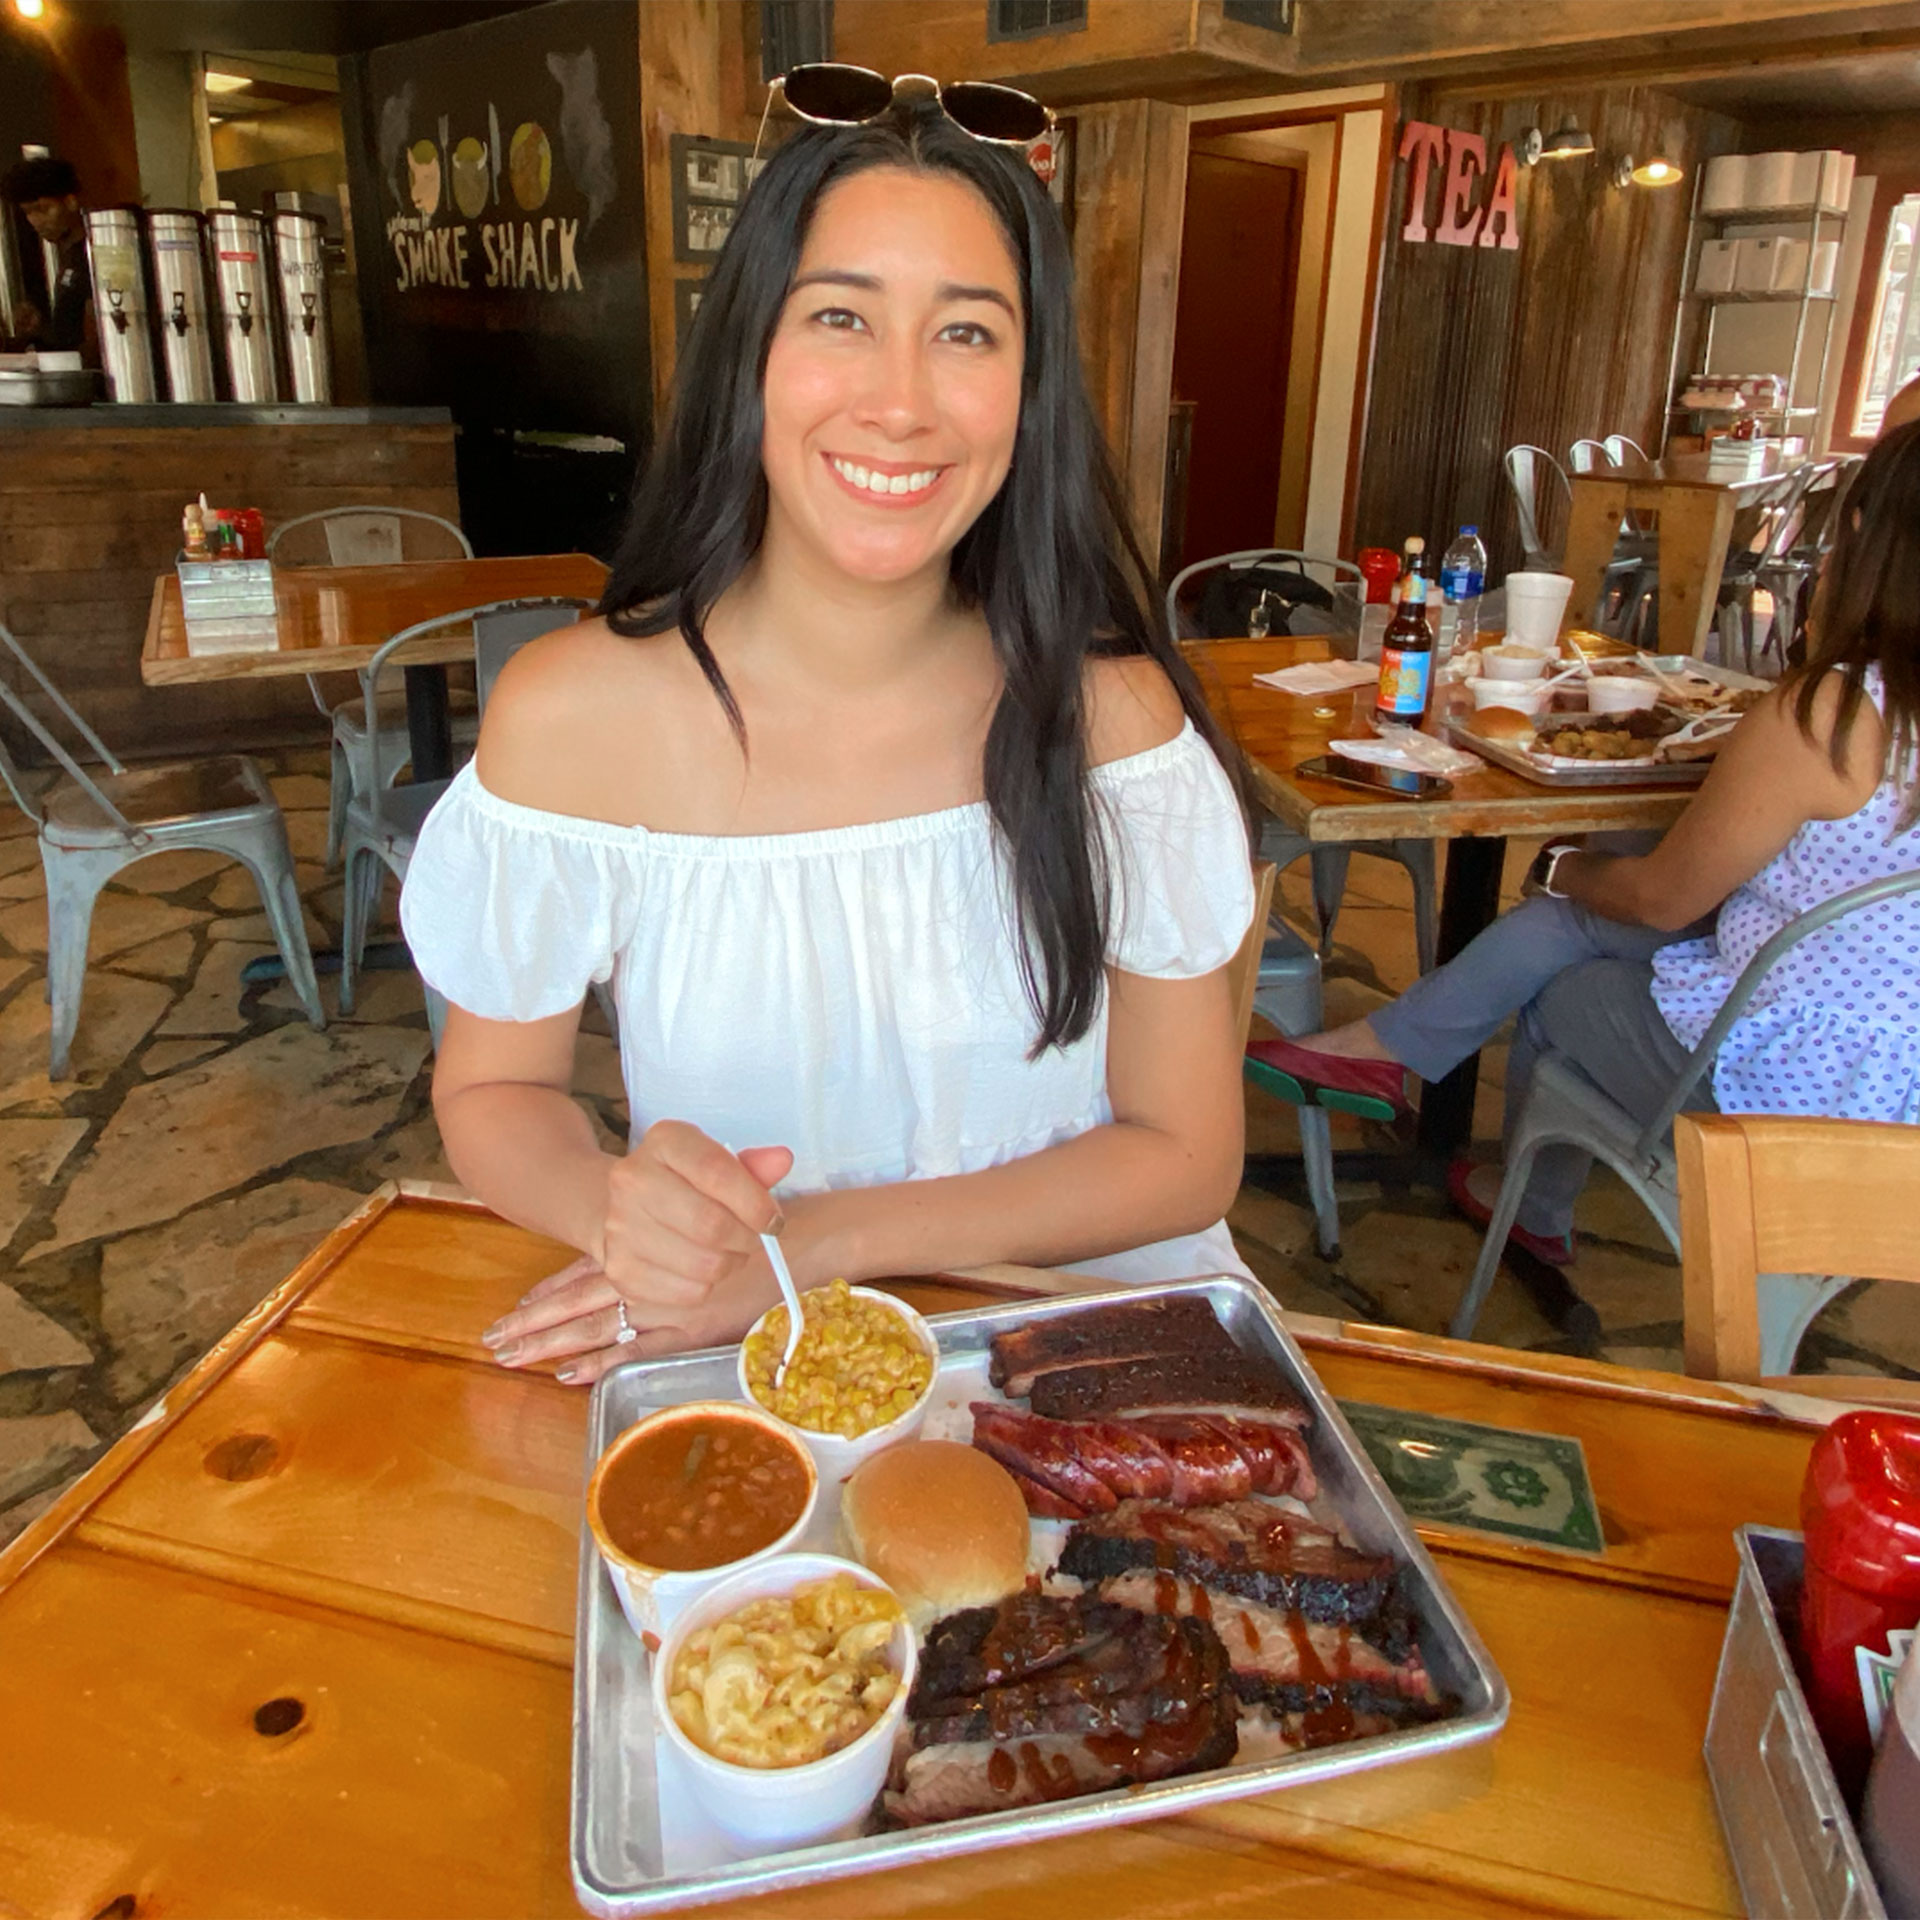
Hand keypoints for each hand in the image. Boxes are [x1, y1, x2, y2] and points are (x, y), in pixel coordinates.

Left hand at [480, 1252, 780, 1385]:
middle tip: (495, 1341)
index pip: (592, 1271)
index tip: (522, 1304)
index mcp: (652, 1248)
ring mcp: (666, 1307)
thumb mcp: (714, 1205)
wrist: (804, 1239)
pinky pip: (637, 1350)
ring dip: (553, 1343)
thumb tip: (641, 1233)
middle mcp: (651, 1278)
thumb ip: (677, 1223)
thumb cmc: (762, 1223)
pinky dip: (601, 1362)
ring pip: (597, 1326)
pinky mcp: (688, 1331)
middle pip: (582, 1303)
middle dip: (538, 1323)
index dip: (556, 1288)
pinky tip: (568, 1376)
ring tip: (512, 1358)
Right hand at [596, 1121, 791, 1311]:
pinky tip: (702, 1269)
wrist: (623, 1207)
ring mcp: (620, 1227)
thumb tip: (781, 1161)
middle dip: (747, 1238)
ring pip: (703, 1265)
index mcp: (664, 1141)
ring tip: (727, 1252)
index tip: (774, 1220)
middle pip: (711, 1224)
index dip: (756, 1202)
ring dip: (730, 1264)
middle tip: (753, 1238)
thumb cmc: (685, 1183)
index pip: (717, 1171)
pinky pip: (687, 1292)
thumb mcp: (718, 1163)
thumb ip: (752, 1167)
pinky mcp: (621, 1270)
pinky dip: (708, 1286)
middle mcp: (632, 1179)